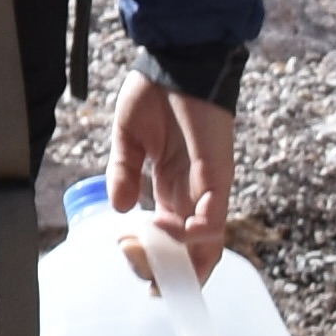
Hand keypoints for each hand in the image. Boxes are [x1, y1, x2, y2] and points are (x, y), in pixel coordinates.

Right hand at [107, 76, 238, 276]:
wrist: (176, 61)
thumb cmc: (154, 94)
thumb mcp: (128, 138)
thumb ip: (123, 172)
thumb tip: (117, 209)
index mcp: (169, 186)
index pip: (169, 235)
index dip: (156, 255)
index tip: (134, 264)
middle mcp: (192, 193)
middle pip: (191, 248)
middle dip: (171, 269)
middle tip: (146, 274)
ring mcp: (208, 186)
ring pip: (207, 239)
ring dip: (186, 256)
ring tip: (159, 257)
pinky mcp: (218, 172)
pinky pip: (216, 210)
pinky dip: (204, 228)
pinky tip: (183, 233)